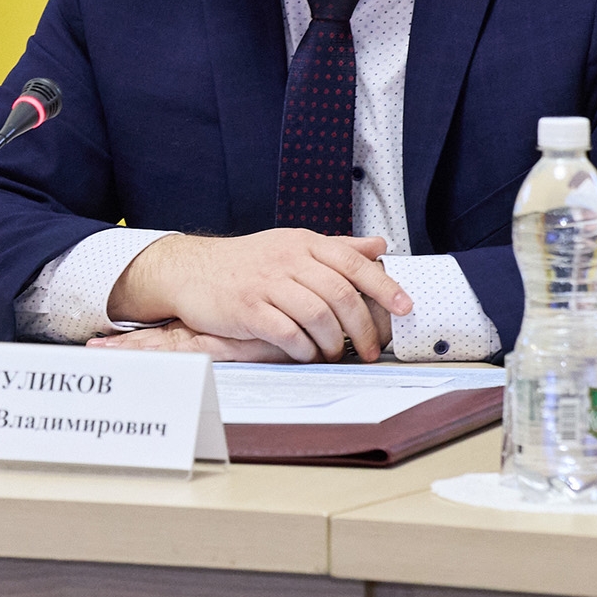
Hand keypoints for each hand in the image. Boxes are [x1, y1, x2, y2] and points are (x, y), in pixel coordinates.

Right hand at [105, 230, 411, 362]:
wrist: (192, 270)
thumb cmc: (247, 262)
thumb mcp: (292, 245)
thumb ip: (337, 248)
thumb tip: (379, 247)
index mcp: (303, 242)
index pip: (352, 262)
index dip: (383, 285)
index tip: (404, 307)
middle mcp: (287, 259)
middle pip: (339, 293)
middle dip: (362, 326)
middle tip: (370, 348)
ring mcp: (266, 283)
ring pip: (316, 314)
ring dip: (333, 341)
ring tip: (335, 353)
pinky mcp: (247, 309)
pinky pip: (286, 333)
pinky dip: (303, 349)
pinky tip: (306, 354)